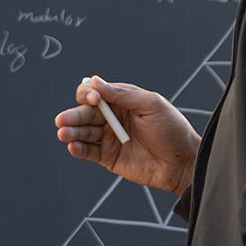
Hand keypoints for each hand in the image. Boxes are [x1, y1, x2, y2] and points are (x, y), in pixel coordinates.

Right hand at [54, 75, 199, 193]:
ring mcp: (109, 137)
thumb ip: (123, 94)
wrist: (183, 163)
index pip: (95, 93)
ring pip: (83, 132)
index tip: (94, 100)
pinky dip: (78, 148)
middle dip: (73, 115)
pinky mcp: (108, 157)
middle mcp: (112, 118)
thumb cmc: (172, 130)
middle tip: (63, 120)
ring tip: (64, 133)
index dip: (89, 95)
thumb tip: (97, 82)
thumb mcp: (152, 105)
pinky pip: (88, 151)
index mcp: (122, 101)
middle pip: (85, 113)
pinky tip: (73, 146)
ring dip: (71, 131)